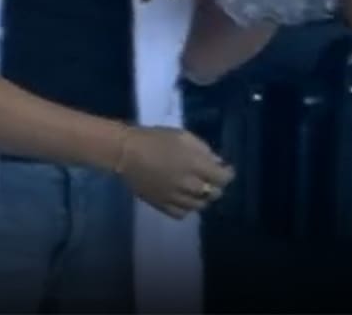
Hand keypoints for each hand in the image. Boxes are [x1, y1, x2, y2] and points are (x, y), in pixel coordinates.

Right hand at [115, 126, 234, 219]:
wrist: (124, 152)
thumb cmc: (153, 139)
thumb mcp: (182, 136)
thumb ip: (203, 149)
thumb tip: (217, 162)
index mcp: (195, 165)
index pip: (223, 178)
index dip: (227, 174)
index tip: (225, 169)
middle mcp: (189, 184)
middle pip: (214, 194)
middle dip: (216, 186)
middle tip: (210, 179)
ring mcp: (175, 197)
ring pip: (199, 206)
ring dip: (202, 198)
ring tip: (196, 190)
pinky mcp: (162, 205)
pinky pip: (181, 214)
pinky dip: (186, 208)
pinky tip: (183, 200)